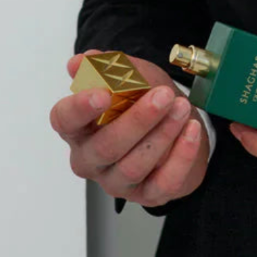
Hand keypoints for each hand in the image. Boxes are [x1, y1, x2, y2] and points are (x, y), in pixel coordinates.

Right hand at [50, 48, 209, 206]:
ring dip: (162, 134)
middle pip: (105, 147)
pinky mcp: (147, 195)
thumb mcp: (132, 75)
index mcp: (80, 127)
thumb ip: (109, 67)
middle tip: (163, 95)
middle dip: (137, 120)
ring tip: (182, 107)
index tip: (103, 94)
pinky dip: (181, 156)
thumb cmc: (146, 99)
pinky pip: (163, 183)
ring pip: (133, 165)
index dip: (80, 108)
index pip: (65, 120)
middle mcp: (92, 159)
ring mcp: (117, 181)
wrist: (178, 122)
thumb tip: (81, 61)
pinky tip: (192, 131)